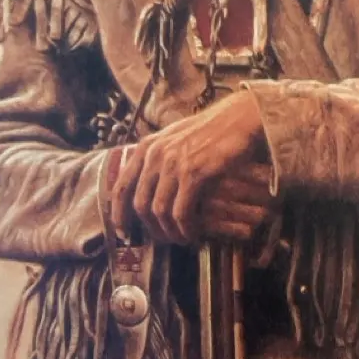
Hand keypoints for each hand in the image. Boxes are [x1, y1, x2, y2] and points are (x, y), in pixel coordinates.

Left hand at [109, 90, 275, 243]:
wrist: (240, 118)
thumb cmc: (212, 131)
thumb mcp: (175, 139)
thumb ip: (158, 158)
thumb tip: (148, 186)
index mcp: (146, 147)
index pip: (121, 187)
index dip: (118, 214)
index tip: (123, 232)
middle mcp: (155, 155)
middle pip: (139, 204)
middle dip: (150, 228)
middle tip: (164, 240)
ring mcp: (173, 164)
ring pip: (159, 211)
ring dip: (170, 231)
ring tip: (182, 239)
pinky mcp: (194, 173)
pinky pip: (181, 212)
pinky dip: (185, 228)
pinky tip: (193, 233)